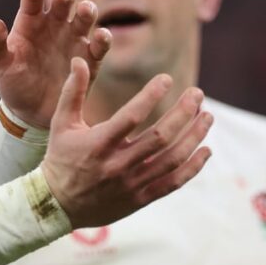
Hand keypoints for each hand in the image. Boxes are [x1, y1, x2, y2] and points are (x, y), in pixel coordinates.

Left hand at [0, 0, 111, 128]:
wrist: (31, 112)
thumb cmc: (12, 82)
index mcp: (30, 21)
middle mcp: (54, 25)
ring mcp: (73, 40)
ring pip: (85, 15)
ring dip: (87, 9)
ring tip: (84, 11)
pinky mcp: (89, 59)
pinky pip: (100, 44)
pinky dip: (104, 38)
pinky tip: (100, 36)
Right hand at [41, 58, 212, 227]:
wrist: (58, 204)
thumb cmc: (60, 157)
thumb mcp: (60, 123)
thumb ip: (72, 91)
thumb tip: (79, 60)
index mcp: (98, 143)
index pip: (131, 116)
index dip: (151, 95)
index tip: (167, 79)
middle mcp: (117, 164)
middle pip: (160, 137)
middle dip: (183, 112)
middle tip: (197, 93)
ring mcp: (131, 184)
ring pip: (172, 159)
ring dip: (194, 136)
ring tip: (207, 116)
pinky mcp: (140, 198)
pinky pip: (173, 183)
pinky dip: (193, 166)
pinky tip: (206, 149)